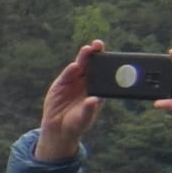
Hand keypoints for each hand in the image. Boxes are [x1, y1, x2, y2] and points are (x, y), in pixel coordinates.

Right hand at [40, 42, 107, 160]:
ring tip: (87, 49)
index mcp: (97, 89)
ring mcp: (73, 82)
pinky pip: (67, 75)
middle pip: (92, 65)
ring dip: (83, 57)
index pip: (104, 73)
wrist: (59, 128)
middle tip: (98, 44)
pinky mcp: (61, 84)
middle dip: (95, 54)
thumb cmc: (76, 124)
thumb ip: (88, 110)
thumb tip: (93, 100)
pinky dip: (70, 71)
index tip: (112, 56)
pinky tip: (74, 66)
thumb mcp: (84, 119)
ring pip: (80, 66)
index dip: (107, 63)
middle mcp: (86, 82)